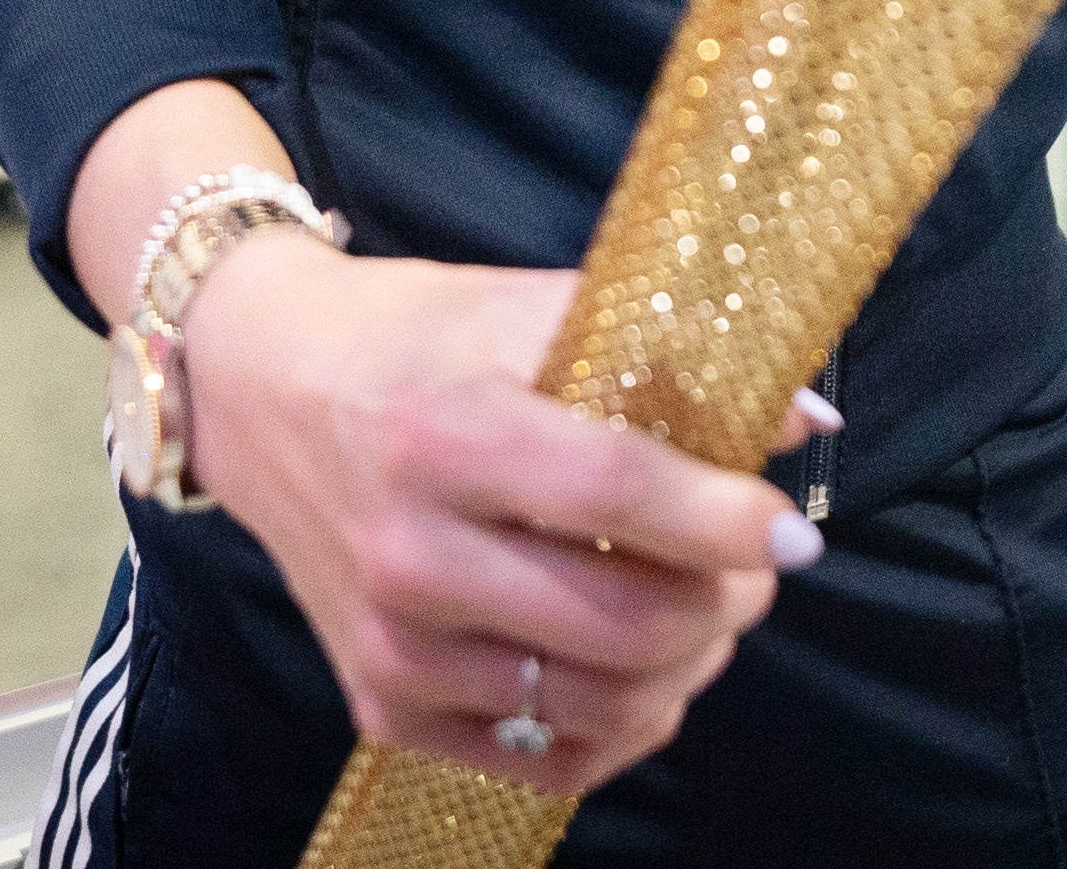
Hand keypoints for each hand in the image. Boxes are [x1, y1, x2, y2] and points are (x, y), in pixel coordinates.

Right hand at [175, 238, 822, 790]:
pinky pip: (541, 760)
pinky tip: (644, 673)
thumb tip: (806, 418)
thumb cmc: (413, 338)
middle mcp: (410, 552)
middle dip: (727, 601)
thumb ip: (665, 352)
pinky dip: (620, 729)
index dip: (725, 518)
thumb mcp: (526, 305)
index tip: (790, 529)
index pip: (617, 494)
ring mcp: (393, 643)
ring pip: (598, 703)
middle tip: (754, 565)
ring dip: (688, 667)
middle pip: (623, 623)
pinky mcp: (381, 703)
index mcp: (449, 433)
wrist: (259, 388)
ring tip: (706, 612)